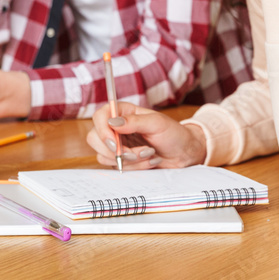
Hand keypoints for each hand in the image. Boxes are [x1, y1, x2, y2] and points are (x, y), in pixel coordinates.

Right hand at [86, 102, 207, 169]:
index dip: (102, 130)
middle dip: (115, 150)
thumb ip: (134, 121)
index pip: (100, 116)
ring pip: (104, 155)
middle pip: (95, 138)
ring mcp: (118, 145)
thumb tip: (112, 122)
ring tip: (149, 154)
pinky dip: (134, 167)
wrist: (183, 153)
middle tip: (135, 153)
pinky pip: (116, 167)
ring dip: (129, 159)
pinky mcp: (122, 160)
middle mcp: (117, 128)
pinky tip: (149, 161)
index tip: (115, 143)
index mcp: (123, 112)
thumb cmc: (173, 133)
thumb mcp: (157, 123)